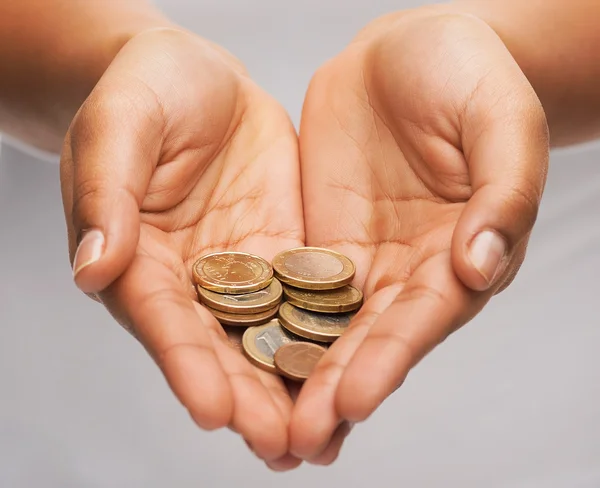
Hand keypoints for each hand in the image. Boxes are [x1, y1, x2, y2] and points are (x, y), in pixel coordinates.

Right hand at [59, 27, 303, 469]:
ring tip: (324, 437)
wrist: (199, 79)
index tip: (215, 410)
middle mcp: (192, 279)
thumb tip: (92, 268)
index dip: (187, 365)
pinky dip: (328, 336)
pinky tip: (355, 371)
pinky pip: (310, 296)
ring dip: (294, 385)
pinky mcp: (286, 251)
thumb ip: (106, 193)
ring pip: (270, 335)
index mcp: (139, 258)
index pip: (162, 319)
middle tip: (283, 446)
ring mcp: (244, 269)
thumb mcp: (121, 126)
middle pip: (221, 347)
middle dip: (251, 398)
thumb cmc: (145, 91)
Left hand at [290, 7, 548, 462]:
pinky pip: (285, 283)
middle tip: (295, 441)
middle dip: (332, 389)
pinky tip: (234, 353)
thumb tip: (481, 265)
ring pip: (321, 325)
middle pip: (366, 339)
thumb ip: (502, 193)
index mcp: (460, 256)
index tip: (354, 400)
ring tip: (259, 424)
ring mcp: (357, 258)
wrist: (412, 50)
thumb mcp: (499, 123)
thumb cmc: (471, 77)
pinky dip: (264, 320)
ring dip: (292, 374)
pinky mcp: (315, 238)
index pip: (422, 319)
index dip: (389, 360)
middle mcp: (406, 271)